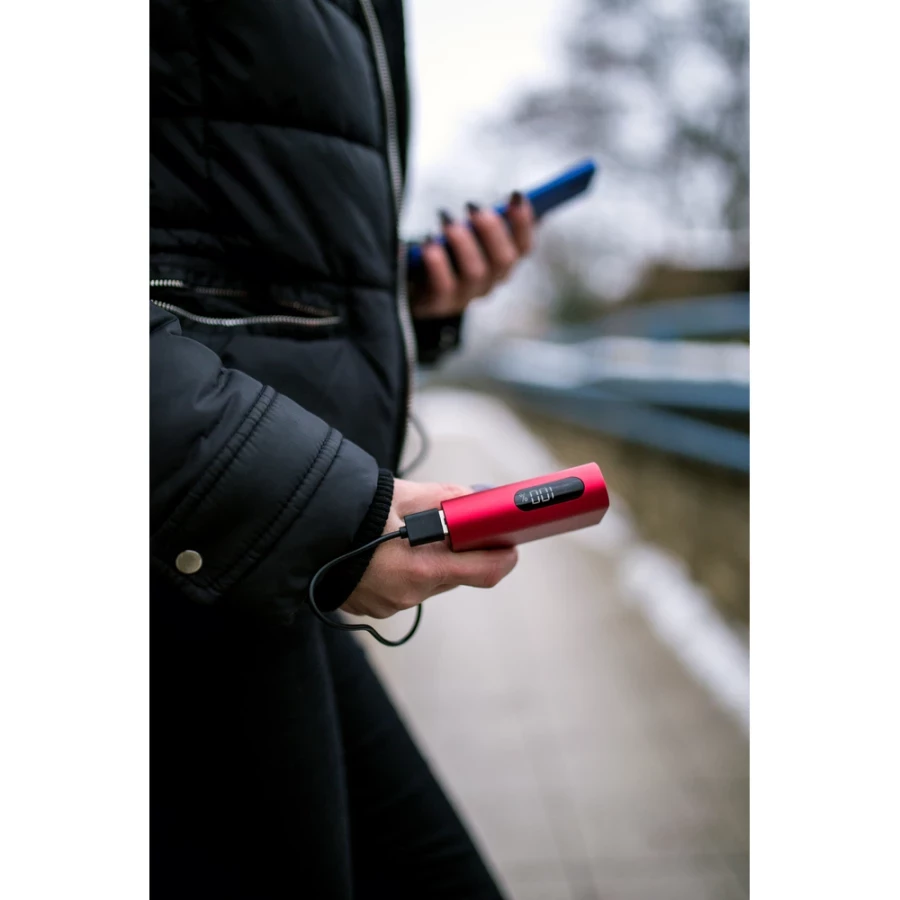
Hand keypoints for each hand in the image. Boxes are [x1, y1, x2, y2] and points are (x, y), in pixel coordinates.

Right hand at [341, 479, 518, 618]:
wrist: (300, 531)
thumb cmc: (350, 510)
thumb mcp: (403, 495)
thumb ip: (446, 499)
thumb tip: (477, 500)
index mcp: (420, 568)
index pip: (484, 571)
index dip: (504, 557)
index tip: (512, 544)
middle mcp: (408, 594)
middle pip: (456, 576)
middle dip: (463, 553)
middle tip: (464, 528)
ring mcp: (389, 606)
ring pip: (430, 583)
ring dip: (432, 561)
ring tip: (412, 533)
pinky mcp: (374, 609)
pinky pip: (405, 590)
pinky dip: (407, 571)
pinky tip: (390, 551)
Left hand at [409, 192, 535, 319]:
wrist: (411, 287)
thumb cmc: (441, 251)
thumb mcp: (464, 234)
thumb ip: (481, 221)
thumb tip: (504, 199)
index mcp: (501, 264)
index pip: (524, 247)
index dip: (524, 222)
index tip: (516, 195)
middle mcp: (489, 282)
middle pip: (504, 260)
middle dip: (491, 230)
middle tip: (472, 205)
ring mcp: (465, 296)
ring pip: (475, 273)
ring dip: (463, 242)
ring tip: (446, 219)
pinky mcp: (439, 304)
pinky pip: (443, 287)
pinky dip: (437, 263)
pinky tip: (428, 241)